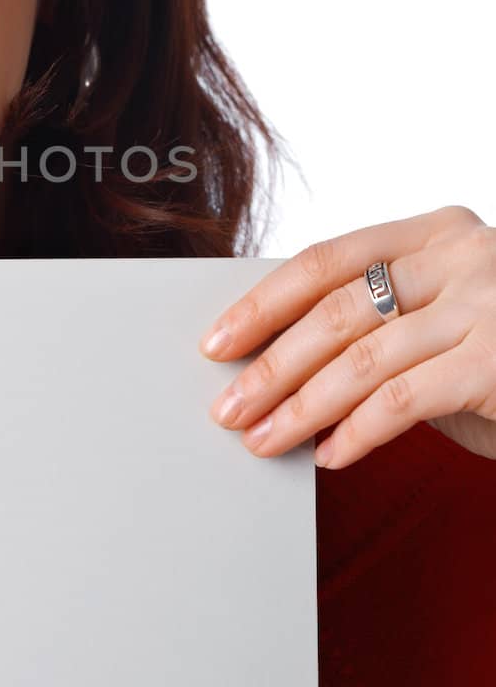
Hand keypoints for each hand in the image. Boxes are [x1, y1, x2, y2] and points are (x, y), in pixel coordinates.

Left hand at [200, 204, 495, 468]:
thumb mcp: (443, 320)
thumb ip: (379, 325)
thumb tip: (278, 361)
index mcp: (437, 231)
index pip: (328, 259)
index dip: (264, 301)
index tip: (218, 341)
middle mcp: (464, 256)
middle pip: (336, 310)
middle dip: (271, 365)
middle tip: (227, 407)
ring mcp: (488, 305)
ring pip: (361, 359)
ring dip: (300, 407)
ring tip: (262, 440)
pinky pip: (403, 400)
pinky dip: (357, 432)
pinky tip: (329, 456)